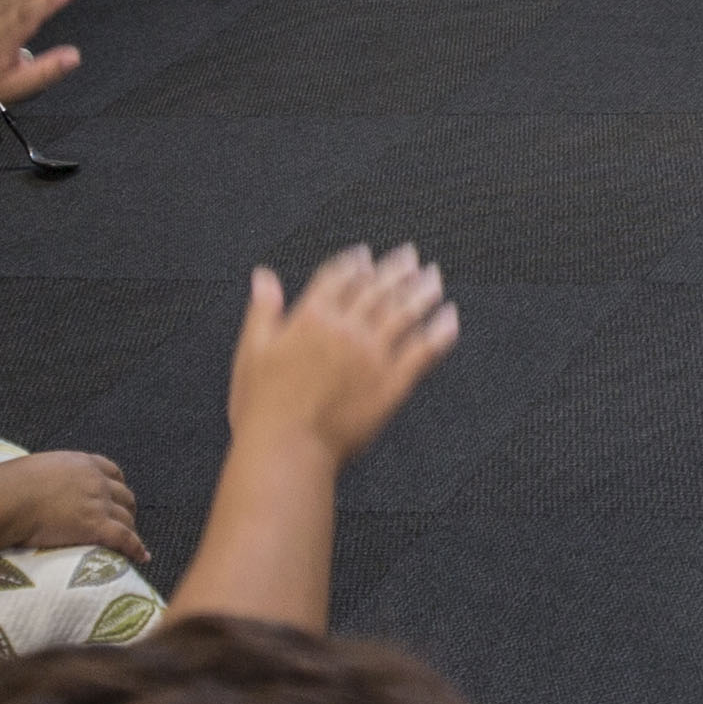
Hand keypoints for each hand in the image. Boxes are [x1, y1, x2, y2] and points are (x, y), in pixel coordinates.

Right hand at [0, 449, 142, 562]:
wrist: (9, 499)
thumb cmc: (11, 485)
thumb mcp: (38, 469)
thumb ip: (53, 477)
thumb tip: (44, 487)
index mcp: (82, 464)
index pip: (112, 472)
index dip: (117, 487)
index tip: (116, 497)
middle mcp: (96, 481)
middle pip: (124, 496)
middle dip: (126, 509)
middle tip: (123, 522)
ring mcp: (99, 503)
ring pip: (127, 518)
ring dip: (130, 530)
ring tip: (130, 542)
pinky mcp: (98, 526)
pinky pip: (125, 538)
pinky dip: (136, 548)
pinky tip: (141, 557)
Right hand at [224, 244, 460, 463]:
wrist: (287, 448)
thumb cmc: (263, 407)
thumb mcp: (252, 350)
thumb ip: (263, 309)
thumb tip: (264, 276)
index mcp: (311, 317)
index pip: (338, 278)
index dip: (354, 263)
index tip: (366, 255)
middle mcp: (346, 329)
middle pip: (377, 289)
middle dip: (395, 269)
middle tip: (411, 256)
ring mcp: (373, 354)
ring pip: (404, 312)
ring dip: (421, 291)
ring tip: (433, 278)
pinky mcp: (393, 382)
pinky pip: (423, 349)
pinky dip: (439, 331)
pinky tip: (449, 317)